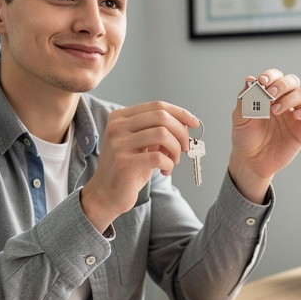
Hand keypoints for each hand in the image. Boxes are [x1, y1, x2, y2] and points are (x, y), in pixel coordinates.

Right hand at [81, 102, 198, 231]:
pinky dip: (169, 164)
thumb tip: (186, 124)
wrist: (106, 193)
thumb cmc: (129, 168)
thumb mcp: (142, 144)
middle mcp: (117, 127)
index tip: (194, 123)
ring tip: (173, 161)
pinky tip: (165, 171)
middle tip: (185, 148)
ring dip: (176, 149)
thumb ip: (158, 131)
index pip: (157, 106)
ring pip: (162, 135)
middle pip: (161, 117)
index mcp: (120, 117)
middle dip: (181, 132)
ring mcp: (119, 144)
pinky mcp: (124, 163)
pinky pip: (159, 157)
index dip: (180, 113)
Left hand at [229, 69, 300, 202]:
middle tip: (270, 95)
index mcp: (268, 95)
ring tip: (276, 110)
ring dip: (291, 98)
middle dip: (282, 84)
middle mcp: (283, 101)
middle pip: (292, 81)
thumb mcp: (240, 117)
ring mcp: (294, 113)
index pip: (275, 76)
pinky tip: (295, 116)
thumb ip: (245, 98)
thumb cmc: (245, 138)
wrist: (251, 161)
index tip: (262, 82)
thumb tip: (250, 79)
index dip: (271, 76)